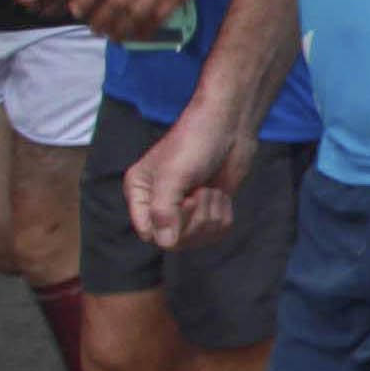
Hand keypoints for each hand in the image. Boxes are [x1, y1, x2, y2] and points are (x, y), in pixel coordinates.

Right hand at [125, 105, 248, 249]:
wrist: (230, 126)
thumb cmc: (195, 143)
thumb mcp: (174, 175)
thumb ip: (164, 211)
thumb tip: (166, 244)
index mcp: (140, 192)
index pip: (148, 233)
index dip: (170, 226)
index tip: (185, 201)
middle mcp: (158, 203)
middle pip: (175, 240)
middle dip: (196, 219)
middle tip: (201, 192)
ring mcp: (184, 207)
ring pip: (198, 238)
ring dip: (212, 215)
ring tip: (210, 189)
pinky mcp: (207, 208)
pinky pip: (216, 232)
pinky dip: (223, 214)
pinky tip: (221, 194)